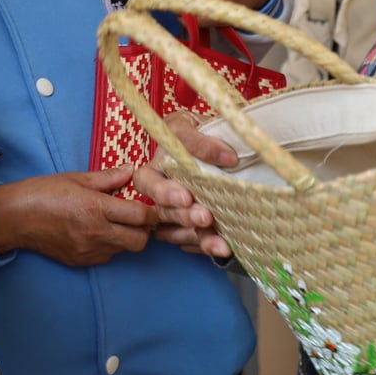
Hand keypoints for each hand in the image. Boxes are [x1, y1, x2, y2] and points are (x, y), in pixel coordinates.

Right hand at [0, 168, 160, 265]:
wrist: (14, 218)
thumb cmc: (43, 192)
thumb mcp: (76, 178)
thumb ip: (108, 178)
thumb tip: (131, 171)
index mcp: (97, 208)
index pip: (140, 216)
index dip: (152, 211)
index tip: (151, 206)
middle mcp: (96, 232)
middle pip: (139, 241)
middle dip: (144, 230)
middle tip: (137, 218)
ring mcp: (88, 250)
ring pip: (123, 250)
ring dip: (126, 238)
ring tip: (115, 223)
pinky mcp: (80, 261)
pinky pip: (106, 257)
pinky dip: (109, 246)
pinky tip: (98, 233)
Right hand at [133, 112, 237, 257]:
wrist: (213, 142)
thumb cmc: (194, 131)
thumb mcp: (190, 126)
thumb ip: (203, 141)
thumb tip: (227, 157)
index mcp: (156, 168)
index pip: (147, 183)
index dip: (163, 192)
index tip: (186, 197)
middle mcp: (162, 194)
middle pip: (164, 211)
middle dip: (185, 217)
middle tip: (206, 217)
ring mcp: (175, 213)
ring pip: (178, 232)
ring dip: (198, 237)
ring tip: (219, 243)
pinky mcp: (190, 227)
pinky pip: (193, 242)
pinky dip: (207, 246)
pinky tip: (222, 247)